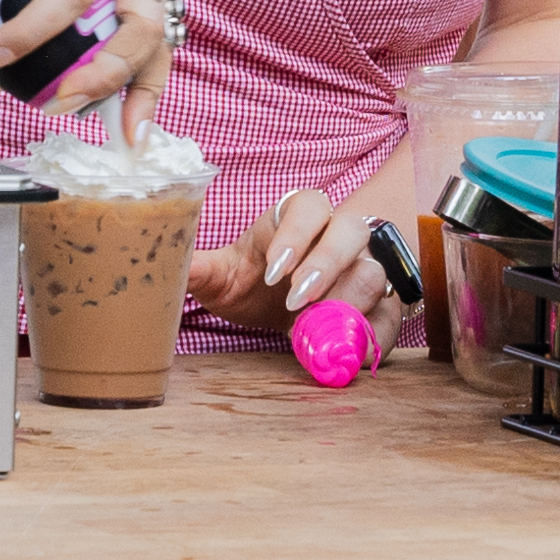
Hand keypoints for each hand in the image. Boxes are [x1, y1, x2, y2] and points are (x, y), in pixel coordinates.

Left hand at [184, 186, 405, 334]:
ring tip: (316, 331)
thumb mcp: (224, 276)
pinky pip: (390, 316)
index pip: (309, 206)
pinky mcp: (382, 304)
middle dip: (326, 266)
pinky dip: (373, 337)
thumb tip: (169, 266)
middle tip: (297, 302)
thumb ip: (200, 270)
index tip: (273, 272)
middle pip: (351, 231)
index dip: (296, 235)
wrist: (280, 309)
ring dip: (347, 303)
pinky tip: (349, 352)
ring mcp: (366, 267)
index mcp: (300, 216)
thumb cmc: (253, 281)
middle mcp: (340, 235)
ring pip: (374, 273)